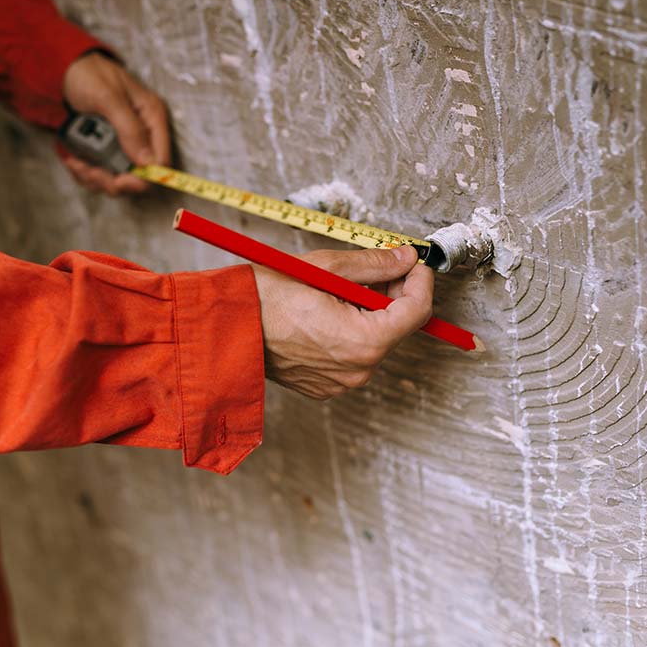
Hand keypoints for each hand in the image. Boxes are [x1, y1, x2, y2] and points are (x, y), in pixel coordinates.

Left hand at [61, 52, 169, 195]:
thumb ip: (129, 128)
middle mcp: (143, 135)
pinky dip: (86, 173)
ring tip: (76, 164)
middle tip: (89, 172)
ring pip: (119, 179)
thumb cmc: (89, 75)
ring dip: (96, 178)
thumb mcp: (108, 97)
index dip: (143, 178)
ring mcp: (125, 144)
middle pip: (139, 176)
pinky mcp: (109, 150)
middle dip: (113, 180)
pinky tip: (73, 161)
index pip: (161, 161)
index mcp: (152, 118)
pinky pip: (102, 174)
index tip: (118, 181)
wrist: (65, 70)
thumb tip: (148, 162)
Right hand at [253, 246, 433, 399]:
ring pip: (373, 341)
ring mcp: (340, 383)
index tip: (412, 261)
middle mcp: (358, 371)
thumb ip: (374, 265)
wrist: (226, 328)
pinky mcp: (324, 386)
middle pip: (396, 327)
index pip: (417, 310)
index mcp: (364, 343)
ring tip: (337, 290)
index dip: (420, 279)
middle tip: (372, 268)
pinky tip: (323, 313)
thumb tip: (404, 259)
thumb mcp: (326, 267)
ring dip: (367, 313)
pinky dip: (347, 332)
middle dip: (391, 294)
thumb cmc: (267, 297)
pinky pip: (350, 356)